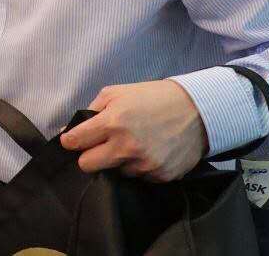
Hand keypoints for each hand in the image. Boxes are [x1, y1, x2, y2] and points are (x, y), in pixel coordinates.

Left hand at [59, 80, 207, 181]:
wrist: (198, 110)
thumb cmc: (154, 98)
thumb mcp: (117, 92)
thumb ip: (92, 110)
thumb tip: (72, 129)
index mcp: (113, 123)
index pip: (76, 142)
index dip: (70, 140)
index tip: (71, 140)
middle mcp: (126, 147)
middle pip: (88, 165)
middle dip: (88, 156)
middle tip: (99, 146)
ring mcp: (144, 164)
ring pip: (115, 172)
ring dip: (119, 161)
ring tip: (134, 143)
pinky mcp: (160, 176)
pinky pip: (139, 177)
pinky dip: (139, 167)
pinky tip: (149, 151)